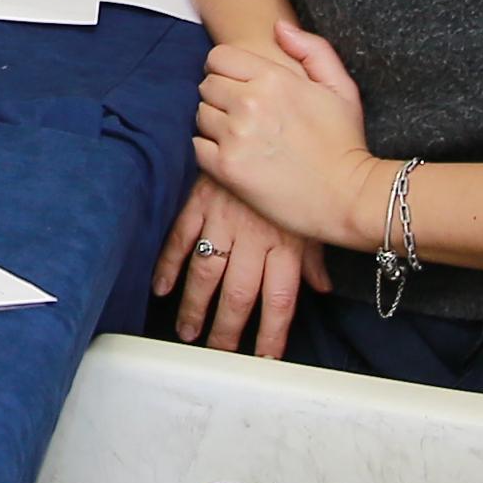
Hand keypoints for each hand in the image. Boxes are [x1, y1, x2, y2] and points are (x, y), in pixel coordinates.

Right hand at [153, 175, 332, 356]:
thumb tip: (321, 288)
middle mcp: (254, 238)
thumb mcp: (313, 218)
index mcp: (286, 246)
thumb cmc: (301, 175)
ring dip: (194, 306)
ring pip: (207, 273)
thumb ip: (313, 258)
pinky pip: (181, 236)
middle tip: (215, 352)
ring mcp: (224, 219)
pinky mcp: (201, 199)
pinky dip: (168, 263)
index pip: (279, 301)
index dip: (271, 334)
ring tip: (187, 331)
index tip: (263, 357)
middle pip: (238, 295)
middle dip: (226, 330)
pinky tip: (161, 287)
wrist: (273, 125)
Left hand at [193, 24, 382, 250]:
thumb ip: (312, 49)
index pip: (218, 57)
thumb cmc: (345, 142)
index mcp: (273, 78)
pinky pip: (197, 146)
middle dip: (221, 96)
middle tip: (244, 114)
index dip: (226, 69)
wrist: (348, 197)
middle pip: (207, 85)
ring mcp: (235, 136)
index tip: (239, 84)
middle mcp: (249, 102)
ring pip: (200, 115)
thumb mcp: (341, 88)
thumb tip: (278, 27)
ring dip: (215, 123)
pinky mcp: (226, 167)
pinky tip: (235, 155)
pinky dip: (209, 150)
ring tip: (241, 136)